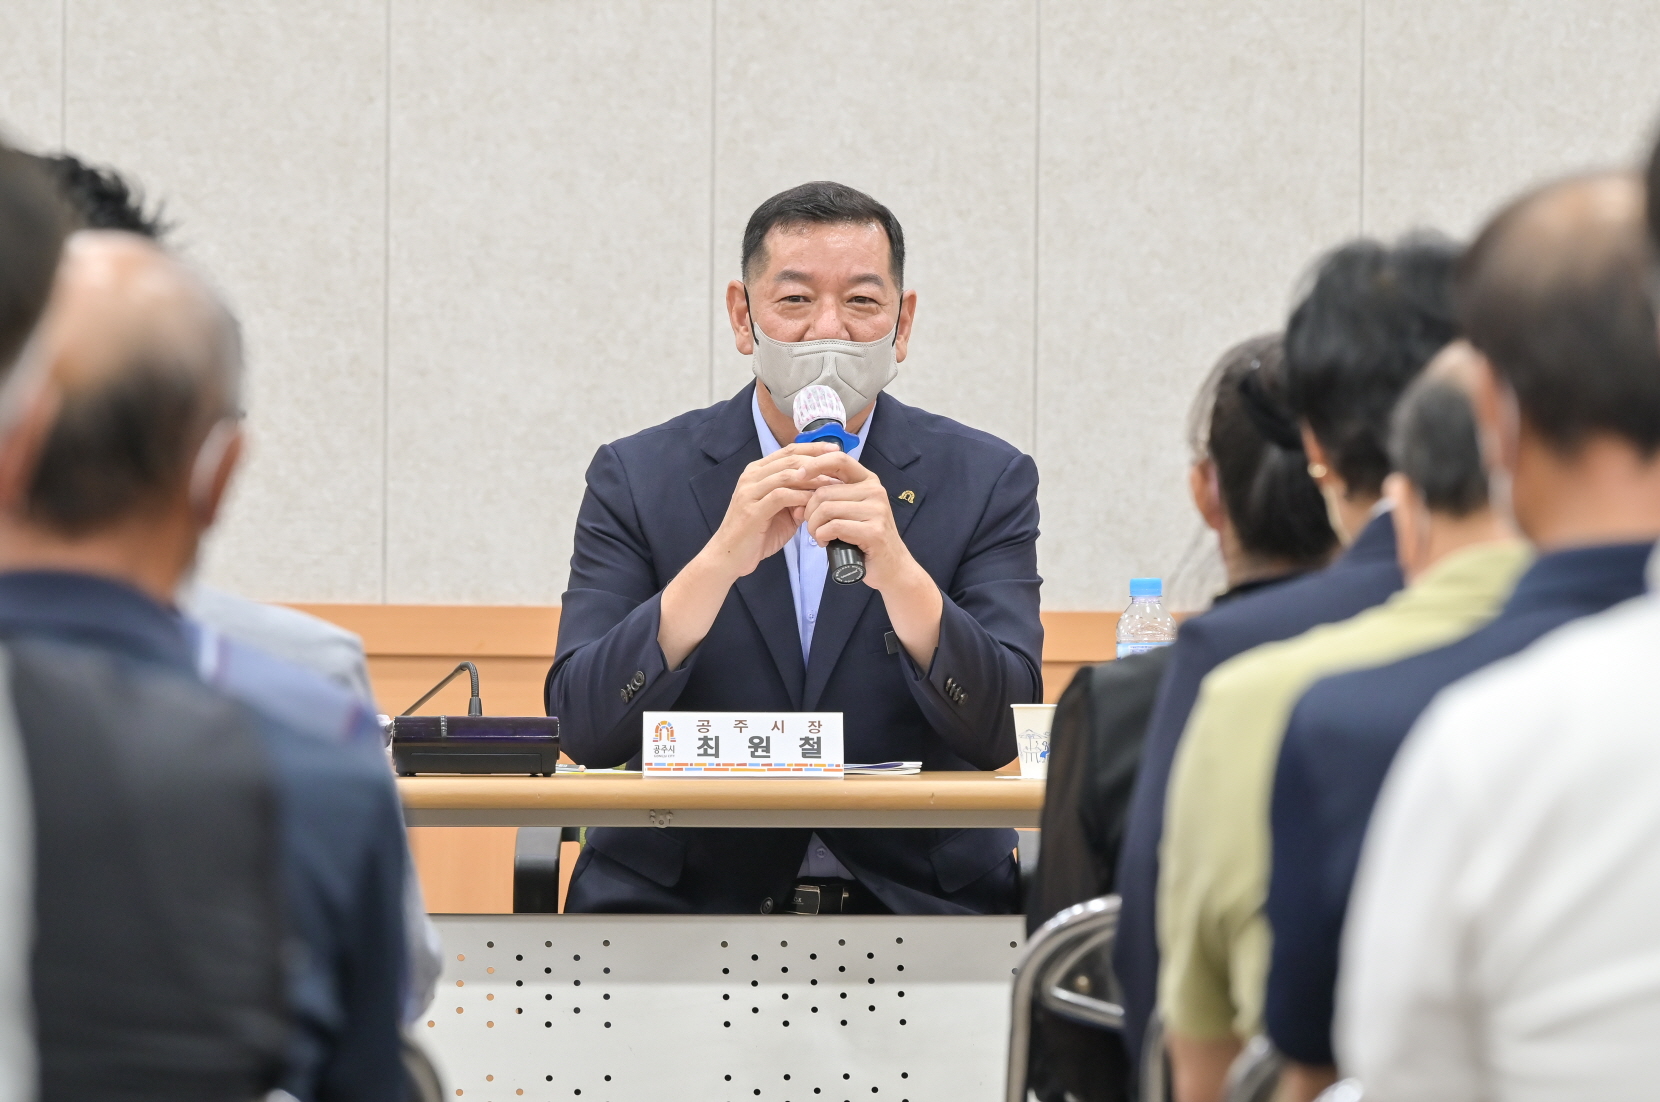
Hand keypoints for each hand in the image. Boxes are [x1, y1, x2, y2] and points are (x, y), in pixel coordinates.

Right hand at [659, 441, 838, 669]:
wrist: (729, 558)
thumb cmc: (756, 535)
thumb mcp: (781, 512)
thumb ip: (797, 499)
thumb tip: (820, 493)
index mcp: (758, 472)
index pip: (789, 451)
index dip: (814, 449)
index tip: (838, 450)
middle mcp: (752, 476)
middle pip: (790, 458)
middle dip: (818, 458)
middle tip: (842, 462)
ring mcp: (750, 491)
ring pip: (787, 473)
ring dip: (813, 477)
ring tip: (834, 482)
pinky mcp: (752, 509)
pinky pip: (781, 495)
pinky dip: (801, 496)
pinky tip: (816, 501)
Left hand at [800, 451, 942, 665]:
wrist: (892, 568)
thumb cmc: (863, 539)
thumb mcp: (849, 511)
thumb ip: (829, 496)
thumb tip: (795, 488)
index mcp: (868, 480)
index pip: (839, 459)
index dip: (815, 464)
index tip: (797, 476)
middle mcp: (875, 491)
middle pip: (824, 491)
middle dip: (809, 511)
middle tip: (811, 526)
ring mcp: (877, 510)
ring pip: (826, 509)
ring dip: (813, 526)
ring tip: (818, 536)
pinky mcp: (874, 531)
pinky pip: (834, 526)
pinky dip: (822, 536)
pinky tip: (825, 543)